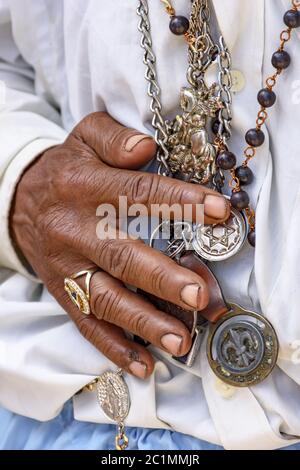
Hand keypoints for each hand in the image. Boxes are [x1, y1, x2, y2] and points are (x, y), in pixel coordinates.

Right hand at [11, 112, 229, 378]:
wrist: (17, 202)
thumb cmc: (65, 170)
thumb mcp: (84, 138)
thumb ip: (113, 137)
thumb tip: (146, 147)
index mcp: (82, 185)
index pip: (136, 193)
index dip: (178, 202)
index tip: (219, 212)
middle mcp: (73, 228)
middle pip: (120, 255)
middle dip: (161, 277)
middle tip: (200, 294)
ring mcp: (66, 266)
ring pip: (104, 297)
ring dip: (142, 322)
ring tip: (180, 341)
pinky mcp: (63, 292)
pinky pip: (86, 323)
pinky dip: (114, 346)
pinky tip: (143, 364)